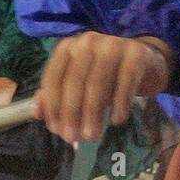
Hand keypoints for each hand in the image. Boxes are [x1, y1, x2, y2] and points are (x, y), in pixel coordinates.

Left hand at [34, 33, 169, 144]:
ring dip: (93, 112)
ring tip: (92, 135)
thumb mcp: (78, 85)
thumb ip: (55, 96)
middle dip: (72, 113)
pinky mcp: (136, 53)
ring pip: (98, 82)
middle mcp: (87, 41)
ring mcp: (112, 44)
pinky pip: (126, 80)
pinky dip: (120, 102)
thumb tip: (35, 112)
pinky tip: (116, 120)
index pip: (54, 77)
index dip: (53, 106)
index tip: (55, 130)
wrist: (144, 63)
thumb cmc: (104, 76)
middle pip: (74, 81)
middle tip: (73, 138)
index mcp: (67, 48)